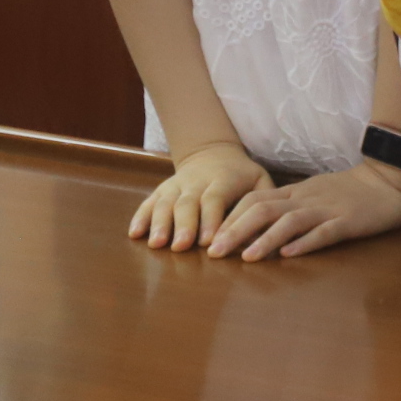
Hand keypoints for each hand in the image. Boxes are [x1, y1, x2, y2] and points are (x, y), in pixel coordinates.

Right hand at [130, 141, 273, 251]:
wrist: (214, 153)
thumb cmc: (243, 176)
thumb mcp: (260, 182)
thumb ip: (262, 204)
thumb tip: (266, 234)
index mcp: (223, 179)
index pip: (215, 199)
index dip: (211, 219)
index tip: (209, 242)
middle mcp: (196, 181)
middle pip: (188, 203)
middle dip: (184, 225)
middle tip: (182, 247)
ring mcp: (176, 185)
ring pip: (165, 203)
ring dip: (159, 224)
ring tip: (157, 244)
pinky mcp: (162, 190)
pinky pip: (148, 202)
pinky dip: (140, 217)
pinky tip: (135, 234)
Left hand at [209, 160, 400, 260]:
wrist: (392, 178)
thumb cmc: (353, 190)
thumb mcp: (315, 193)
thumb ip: (290, 207)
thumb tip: (257, 228)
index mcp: (297, 192)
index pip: (254, 200)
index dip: (229, 219)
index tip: (210, 239)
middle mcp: (307, 199)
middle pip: (263, 210)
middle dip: (235, 231)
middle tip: (213, 253)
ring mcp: (328, 209)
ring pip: (290, 221)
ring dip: (265, 240)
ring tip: (246, 258)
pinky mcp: (350, 221)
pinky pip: (325, 232)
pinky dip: (305, 243)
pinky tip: (290, 255)